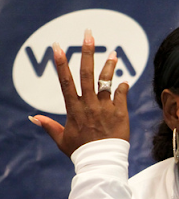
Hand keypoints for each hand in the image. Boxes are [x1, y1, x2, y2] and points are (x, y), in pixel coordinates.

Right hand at [29, 29, 129, 157]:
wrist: (102, 163)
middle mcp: (90, 105)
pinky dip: (124, 87)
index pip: (65, 82)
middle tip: (89, 35)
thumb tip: (33, 117)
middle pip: (88, 74)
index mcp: (74, 109)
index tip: (57, 46)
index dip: (61, 63)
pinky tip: (124, 81)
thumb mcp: (62, 139)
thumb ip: (49, 126)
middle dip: (87, 53)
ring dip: (110, 66)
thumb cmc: (81, 152)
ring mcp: (106, 108)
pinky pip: (122, 96)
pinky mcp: (121, 114)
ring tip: (113, 53)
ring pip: (107, 82)